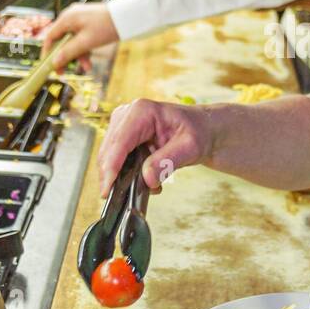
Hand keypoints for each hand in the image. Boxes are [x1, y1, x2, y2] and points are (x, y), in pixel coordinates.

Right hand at [41, 3, 117, 70]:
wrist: (128, 16)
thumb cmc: (106, 26)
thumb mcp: (86, 42)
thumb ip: (69, 52)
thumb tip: (54, 63)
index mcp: (67, 18)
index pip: (50, 37)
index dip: (48, 53)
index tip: (48, 66)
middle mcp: (71, 17)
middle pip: (61, 40)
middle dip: (65, 56)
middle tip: (64, 72)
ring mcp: (80, 19)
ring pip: (73, 41)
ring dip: (78, 55)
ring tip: (87, 67)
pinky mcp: (89, 23)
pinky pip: (81, 38)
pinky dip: (84, 49)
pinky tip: (90, 61)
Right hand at [97, 98, 213, 195]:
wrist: (201, 130)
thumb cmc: (198, 132)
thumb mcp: (190, 147)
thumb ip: (167, 162)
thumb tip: (147, 178)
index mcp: (142, 111)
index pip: (119, 143)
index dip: (111, 168)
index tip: (108, 190)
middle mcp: (126, 115)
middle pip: (108, 152)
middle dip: (115, 177)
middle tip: (133, 196)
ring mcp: (121, 125)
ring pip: (108, 159)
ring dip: (123, 177)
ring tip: (149, 186)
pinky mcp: (122, 137)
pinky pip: (115, 161)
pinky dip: (126, 175)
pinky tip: (146, 180)